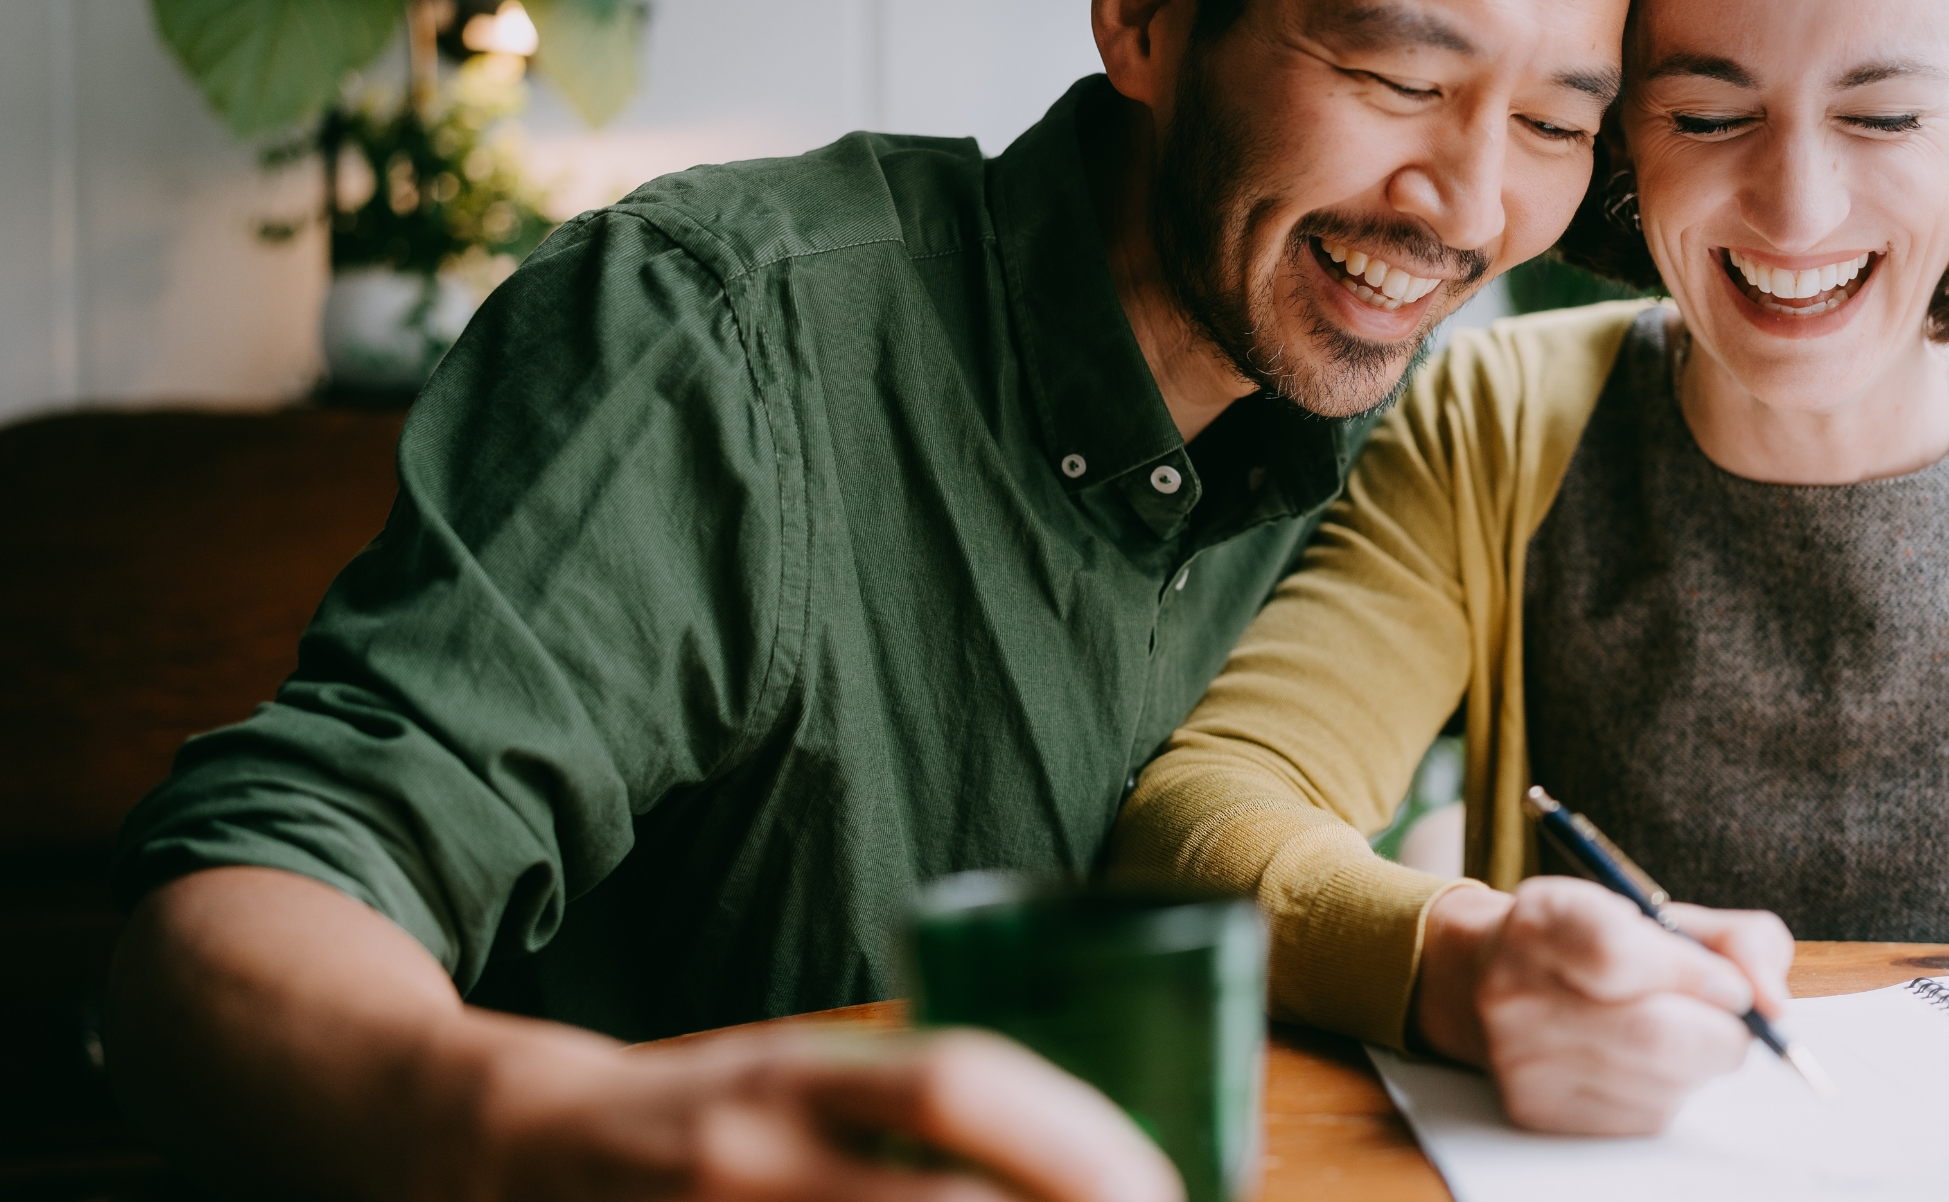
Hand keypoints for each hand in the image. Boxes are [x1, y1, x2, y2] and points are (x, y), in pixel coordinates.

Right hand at [108, 869, 1176, 1201]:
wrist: (466, 1153)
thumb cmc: (673, 1120)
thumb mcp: (787, 1078)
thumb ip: (904, 1109)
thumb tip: (1074, 1156)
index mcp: (790, 1074)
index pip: (964, 1086)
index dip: (1077, 1136)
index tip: (1168, 1184)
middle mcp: (750, 1151)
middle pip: (941, 1197)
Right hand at [1410, 878, 1793, 1136]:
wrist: (1489, 982)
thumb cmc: (1594, 942)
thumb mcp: (1659, 913)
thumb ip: (1736, 940)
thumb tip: (1774, 1002)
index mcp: (1543, 920)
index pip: (1618, 954)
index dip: (1692, 974)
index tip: (1730, 984)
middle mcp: (1516, 989)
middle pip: (1653, 1037)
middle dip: (1720, 1033)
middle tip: (1728, 1017)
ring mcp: (1522, 1058)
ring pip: (1661, 1084)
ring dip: (1697, 1064)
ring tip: (1675, 1032)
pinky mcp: (1537, 1111)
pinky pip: (1643, 1116)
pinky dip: (1668, 1092)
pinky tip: (1643, 1063)